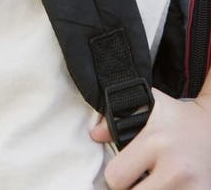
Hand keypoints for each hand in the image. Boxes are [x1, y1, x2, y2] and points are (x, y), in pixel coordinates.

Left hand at [90, 88, 210, 187]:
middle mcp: (174, 168)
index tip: (122, 173)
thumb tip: (95, 134)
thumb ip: (117, 118)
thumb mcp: (150, 106)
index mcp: (155, 142)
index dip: (116, 177)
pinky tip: (168, 187)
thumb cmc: (179, 117)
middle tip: (136, 181)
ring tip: (153, 183)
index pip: (116, 178)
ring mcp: (192, 187)